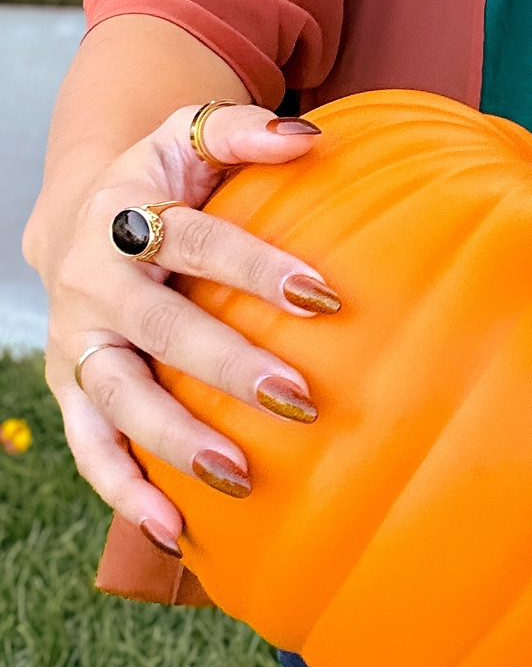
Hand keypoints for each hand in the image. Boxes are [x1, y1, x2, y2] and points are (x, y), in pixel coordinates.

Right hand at [37, 103, 339, 553]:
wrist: (77, 217)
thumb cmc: (160, 178)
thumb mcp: (191, 136)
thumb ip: (246, 133)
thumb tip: (314, 140)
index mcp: (124, 215)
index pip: (192, 240)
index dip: (255, 267)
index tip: (324, 298)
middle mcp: (94, 285)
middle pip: (160, 330)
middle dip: (226, 367)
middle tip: (299, 399)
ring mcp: (79, 345)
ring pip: (119, 400)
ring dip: (175, 443)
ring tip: (239, 477)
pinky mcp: (73, 393)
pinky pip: (91, 450)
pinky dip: (125, 493)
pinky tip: (174, 533)